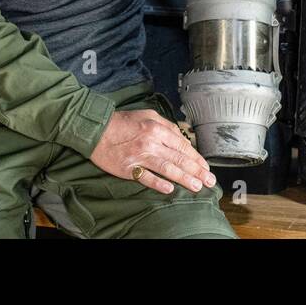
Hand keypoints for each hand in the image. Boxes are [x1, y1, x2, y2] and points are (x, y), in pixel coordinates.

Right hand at [89, 110, 216, 194]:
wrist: (96, 129)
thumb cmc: (122, 122)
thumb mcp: (147, 115)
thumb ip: (166, 125)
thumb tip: (180, 137)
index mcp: (157, 128)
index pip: (182, 146)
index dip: (196, 158)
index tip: (206, 167)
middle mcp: (151, 142)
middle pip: (179, 159)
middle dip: (197, 171)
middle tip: (209, 181)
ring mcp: (140, 156)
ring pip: (167, 169)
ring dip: (184, 179)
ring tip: (197, 186)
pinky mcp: (128, 168)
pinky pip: (146, 177)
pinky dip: (158, 183)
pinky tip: (170, 189)